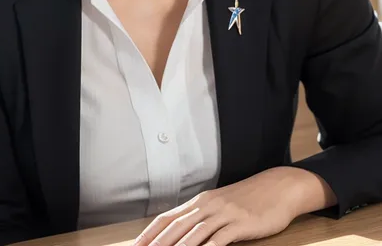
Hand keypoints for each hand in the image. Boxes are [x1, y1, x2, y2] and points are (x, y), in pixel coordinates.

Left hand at [134, 167, 335, 245]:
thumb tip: (180, 233)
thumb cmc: (248, 199)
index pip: (167, 218)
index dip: (149, 233)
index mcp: (200, 202)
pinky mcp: (241, 223)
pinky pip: (221, 239)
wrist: (278, 187)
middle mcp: (208, 205)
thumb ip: (201, 218)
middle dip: (157, 244)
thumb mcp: (221, 206)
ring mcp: (224, 213)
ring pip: (195, 233)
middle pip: (176, 227)